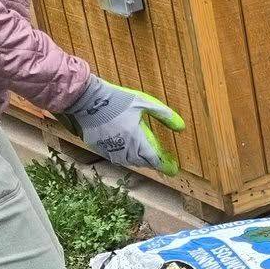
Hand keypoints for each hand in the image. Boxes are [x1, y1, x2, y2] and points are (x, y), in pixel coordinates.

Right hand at [59, 75, 184, 173]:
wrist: (88, 99)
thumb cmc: (118, 99)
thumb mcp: (145, 103)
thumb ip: (165, 115)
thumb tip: (182, 128)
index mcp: (136, 140)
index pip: (154, 160)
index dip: (165, 166)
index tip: (173, 169)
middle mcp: (123, 149)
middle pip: (142, 162)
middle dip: (152, 161)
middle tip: (161, 160)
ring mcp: (109, 149)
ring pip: (128, 161)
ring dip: (138, 159)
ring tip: (145, 155)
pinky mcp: (98, 147)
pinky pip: (114, 156)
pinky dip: (123, 155)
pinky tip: (126, 149)